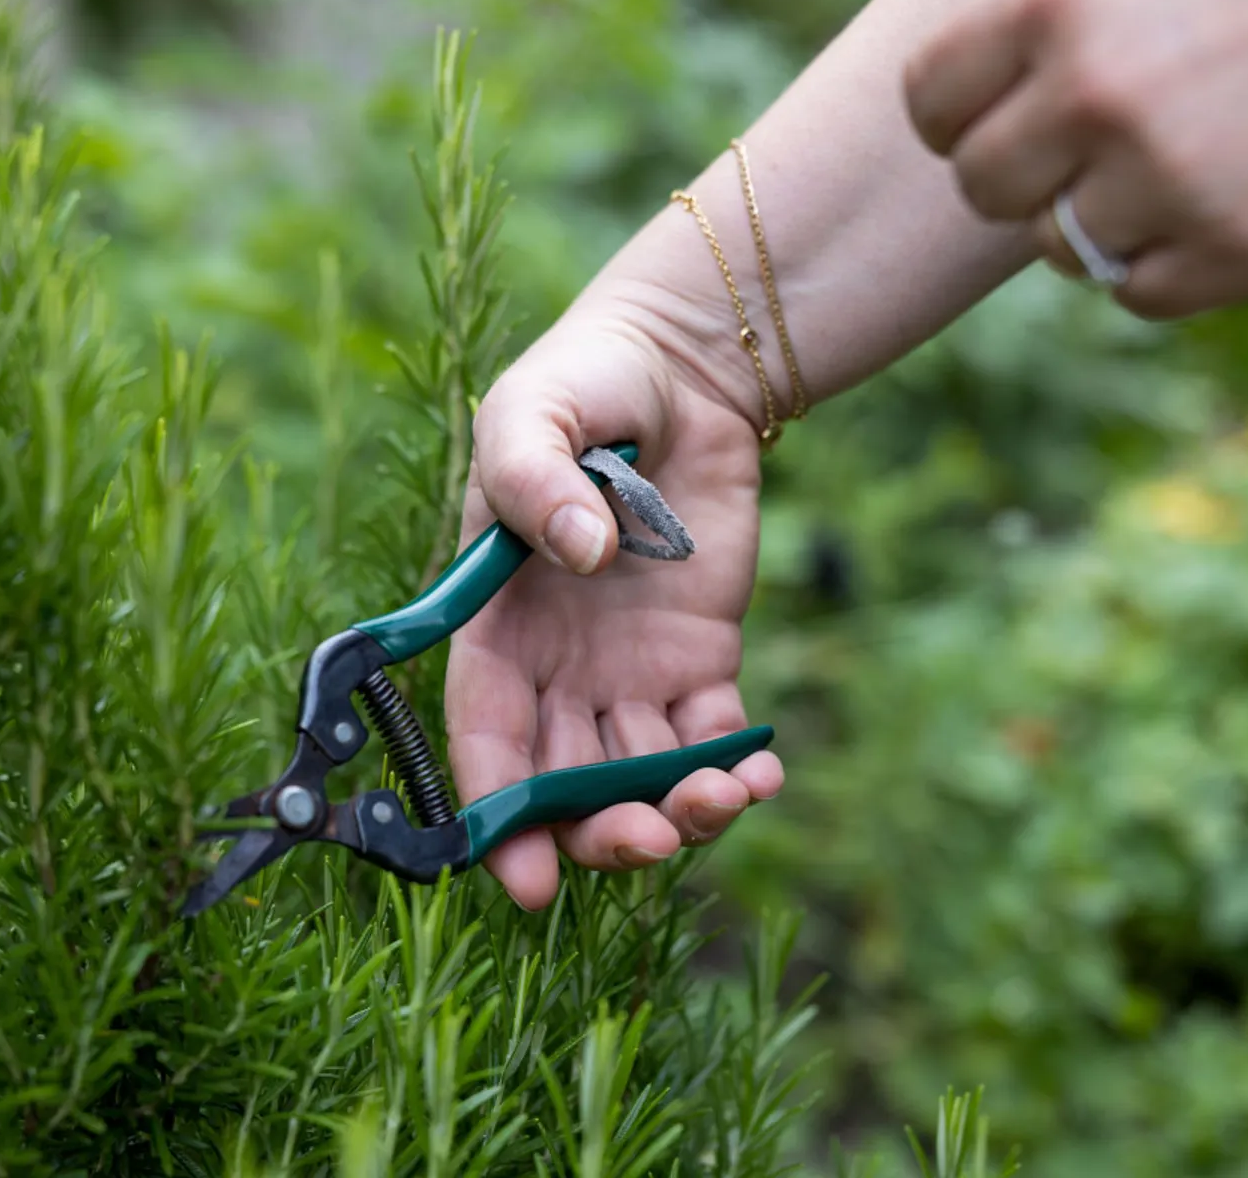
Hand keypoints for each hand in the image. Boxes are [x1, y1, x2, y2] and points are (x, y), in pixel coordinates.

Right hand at [443, 301, 784, 909]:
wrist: (680, 370)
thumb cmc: (581, 387)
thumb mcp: (530, 414)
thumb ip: (531, 477)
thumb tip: (577, 551)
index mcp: (497, 628)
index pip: (487, 738)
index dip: (500, 814)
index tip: (527, 876)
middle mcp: (558, 669)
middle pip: (565, 783)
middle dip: (599, 831)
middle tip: (647, 837)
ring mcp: (632, 672)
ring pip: (642, 776)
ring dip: (677, 809)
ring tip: (721, 797)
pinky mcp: (703, 660)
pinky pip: (712, 736)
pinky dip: (736, 770)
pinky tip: (760, 773)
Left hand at [902, 0, 1247, 317]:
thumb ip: (1051, 19)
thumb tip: (963, 88)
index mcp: (1057, 3)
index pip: (930, 102)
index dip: (959, 120)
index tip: (1001, 117)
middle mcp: (1096, 94)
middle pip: (984, 187)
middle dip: (1030, 177)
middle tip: (1099, 147)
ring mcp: (1163, 180)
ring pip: (1059, 249)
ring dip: (1106, 220)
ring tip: (1188, 158)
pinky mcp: (1231, 251)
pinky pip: (1137, 293)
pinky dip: (1172, 263)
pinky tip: (1233, 198)